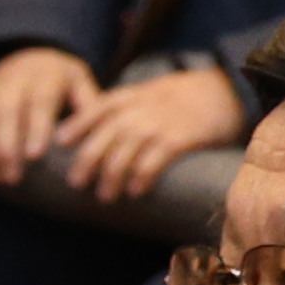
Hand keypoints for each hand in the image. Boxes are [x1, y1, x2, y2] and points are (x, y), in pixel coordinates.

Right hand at [0, 44, 98, 187]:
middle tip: (11, 179)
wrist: (29, 54)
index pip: (39, 102)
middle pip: (5, 112)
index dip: (35, 128)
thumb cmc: (59, 80)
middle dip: (5, 148)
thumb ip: (88, 107)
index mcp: (46, 77)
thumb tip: (94, 135)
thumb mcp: (80, 84)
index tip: (35, 156)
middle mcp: (14, 79)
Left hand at [62, 59, 239, 200]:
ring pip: (127, 149)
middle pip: (106, 134)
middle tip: (76, 183)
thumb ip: (123, 110)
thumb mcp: (148, 94)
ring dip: (112, 174)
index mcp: (130, 96)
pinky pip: (157, 157)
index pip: (96, 109)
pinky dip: (143, 174)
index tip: (60, 143)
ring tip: (105, 196)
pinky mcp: (182, 137)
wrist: (225, 89)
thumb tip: (93, 137)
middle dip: (88, 160)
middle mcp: (141, 108)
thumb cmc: (182, 98)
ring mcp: (160, 122)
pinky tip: (135, 191)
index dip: (77, 126)